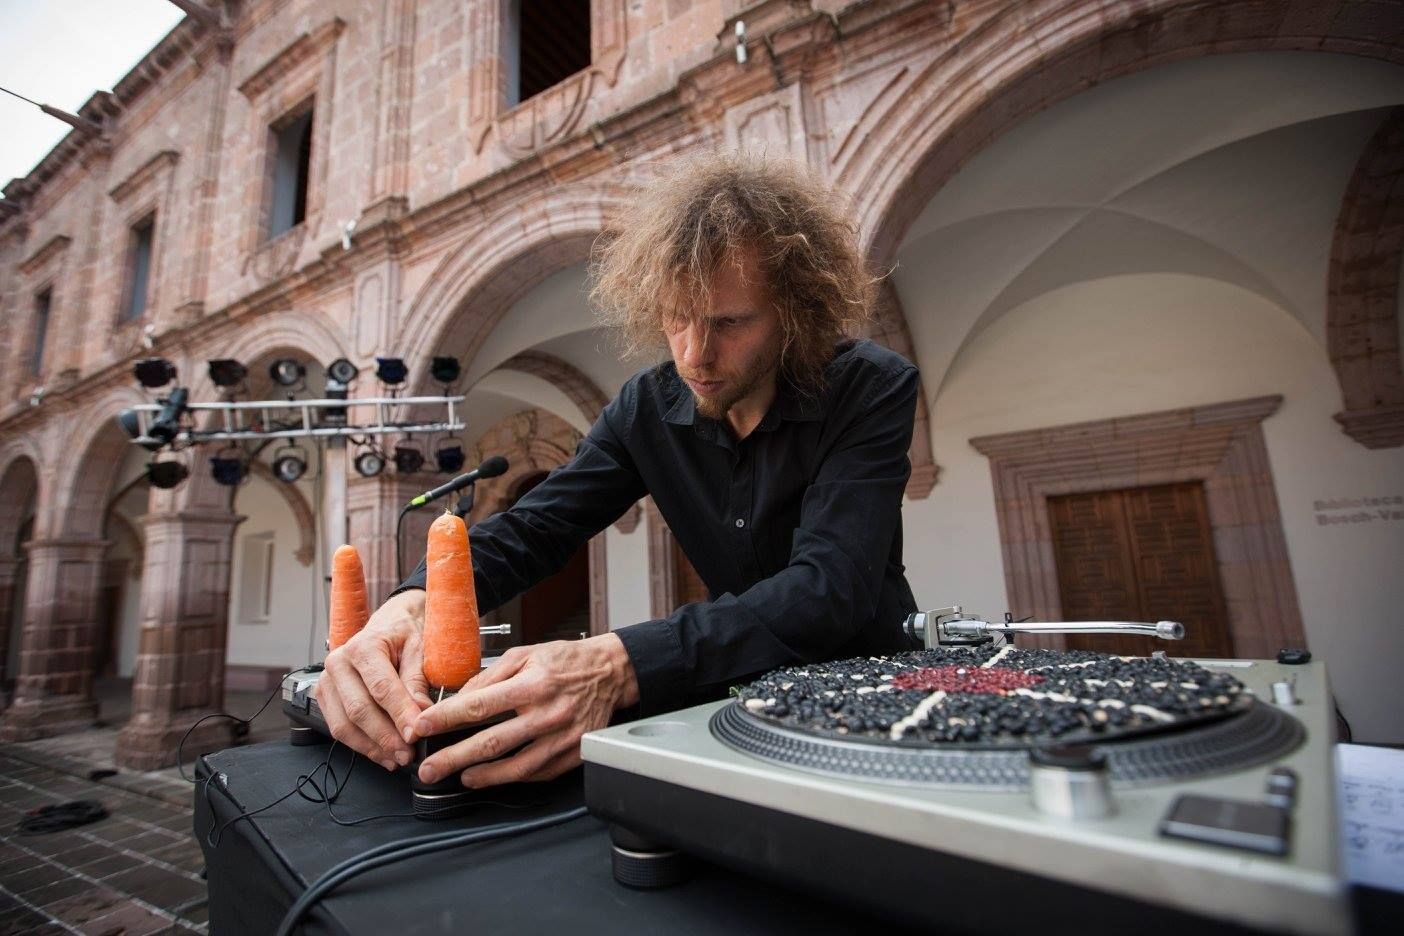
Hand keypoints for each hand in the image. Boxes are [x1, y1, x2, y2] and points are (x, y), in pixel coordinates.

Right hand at [319, 589, 429, 770]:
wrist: (390, 621)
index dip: (399, 715)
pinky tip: (382, 753)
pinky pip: (339, 728)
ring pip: (345, 724)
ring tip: (397, 759)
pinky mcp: (325, 696)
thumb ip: (417, 681)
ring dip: (372, 747)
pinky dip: (361, 745)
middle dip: (385, 737)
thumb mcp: (419, 648)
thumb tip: (420, 715)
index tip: (416, 734)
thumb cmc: (405, 633)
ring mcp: (327, 680)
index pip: (381, 688)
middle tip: (408, 754)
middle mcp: (339, 662)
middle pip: (359, 710)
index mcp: (364, 646)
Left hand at [413, 633, 639, 787]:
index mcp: (532, 684)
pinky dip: (512, 777)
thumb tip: (459, 699)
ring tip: (459, 777)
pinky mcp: (573, 754)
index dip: (445, 719)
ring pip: (515, 767)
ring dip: (482, 776)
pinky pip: (537, 772)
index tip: (422, 728)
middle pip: (491, 742)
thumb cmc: (566, 661)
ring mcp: (562, 738)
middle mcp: (547, 713)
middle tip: (429, 769)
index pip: (479, 705)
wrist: (610, 672)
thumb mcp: (524, 654)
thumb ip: (490, 676)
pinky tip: (493, 775)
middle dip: (453, 758)